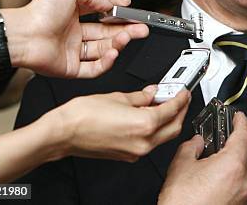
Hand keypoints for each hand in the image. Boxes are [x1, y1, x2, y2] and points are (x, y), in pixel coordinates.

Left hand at [6, 0, 148, 77]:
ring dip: (119, 43)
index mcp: (73, 13)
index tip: (129, 6)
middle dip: (126, 29)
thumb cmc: (39, 11)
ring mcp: (73, 51)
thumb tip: (109, 2)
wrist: (23, 35)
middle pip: (107, 33)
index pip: (102, 11)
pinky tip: (114, 53)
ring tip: (129, 36)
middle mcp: (74, 33)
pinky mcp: (71, 68)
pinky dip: (107, 62)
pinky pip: (94, 68)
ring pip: (104, 49)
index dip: (117, 9)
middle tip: (141, 27)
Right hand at [49, 87, 190, 161]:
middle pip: (173, 127)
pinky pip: (149, 142)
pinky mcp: (127, 155)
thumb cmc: (83, 116)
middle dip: (180, 112)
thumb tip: (152, 92)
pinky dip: (154, 130)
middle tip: (181, 98)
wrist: (63, 134)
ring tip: (165, 105)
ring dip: (168, 121)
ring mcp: (135, 152)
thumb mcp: (118, 97)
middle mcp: (143, 142)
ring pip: (163, 137)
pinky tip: (149, 117)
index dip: (181, 98)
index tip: (184, 91)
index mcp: (144, 125)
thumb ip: (140, 96)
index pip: (172, 110)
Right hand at [158, 113, 246, 204]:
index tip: (238, 116)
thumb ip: (190, 147)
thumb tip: (196, 142)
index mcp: (232, 165)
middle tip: (239, 128)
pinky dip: (244, 170)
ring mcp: (246, 194)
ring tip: (234, 148)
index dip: (241, 121)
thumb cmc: (183, 204)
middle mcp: (245, 179)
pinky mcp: (242, 204)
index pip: (245, 134)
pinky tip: (229, 170)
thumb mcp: (180, 166)